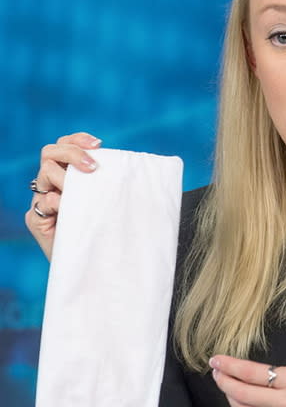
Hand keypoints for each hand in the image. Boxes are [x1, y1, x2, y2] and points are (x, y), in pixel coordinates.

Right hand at [25, 132, 100, 259]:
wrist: (92, 266)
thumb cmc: (104, 232)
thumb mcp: (108, 203)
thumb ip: (107, 184)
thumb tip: (129, 166)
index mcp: (67, 175)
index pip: (65, 144)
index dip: (78, 139)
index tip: (99, 145)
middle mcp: (51, 184)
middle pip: (50, 151)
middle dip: (72, 153)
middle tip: (92, 168)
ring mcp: (41, 201)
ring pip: (46, 171)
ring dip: (67, 178)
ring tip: (83, 194)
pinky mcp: (35, 220)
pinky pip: (43, 201)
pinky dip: (58, 201)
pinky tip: (70, 209)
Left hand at [209, 354, 285, 406]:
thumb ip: (283, 375)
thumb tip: (256, 376)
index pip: (253, 373)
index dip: (230, 367)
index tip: (217, 360)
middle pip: (243, 393)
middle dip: (224, 382)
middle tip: (215, 371)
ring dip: (231, 397)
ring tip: (225, 384)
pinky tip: (242, 400)